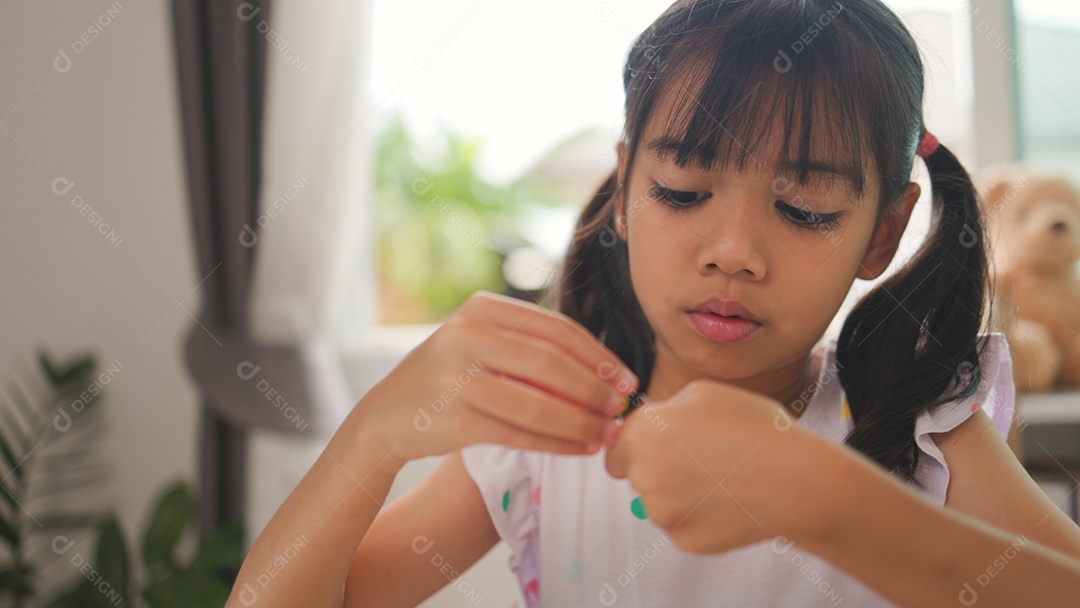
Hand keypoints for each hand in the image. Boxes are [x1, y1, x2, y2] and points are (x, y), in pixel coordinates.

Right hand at [352, 291, 638, 465]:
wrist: (387, 416)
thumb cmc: (451, 379)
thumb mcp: (481, 344)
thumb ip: (530, 346)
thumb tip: (607, 371)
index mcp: (481, 308)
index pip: (555, 329)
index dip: (598, 356)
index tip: (627, 380)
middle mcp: (465, 335)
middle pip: (550, 364)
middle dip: (595, 390)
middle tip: (621, 410)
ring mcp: (456, 377)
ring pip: (538, 403)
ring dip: (581, 423)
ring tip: (606, 435)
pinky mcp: (453, 419)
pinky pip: (519, 434)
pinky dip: (556, 444)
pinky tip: (580, 450)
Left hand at [604, 380, 838, 553]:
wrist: (798, 479)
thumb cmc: (755, 429)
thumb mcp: (704, 394)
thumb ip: (664, 409)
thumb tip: (647, 424)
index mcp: (642, 434)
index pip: (615, 452)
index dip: (636, 450)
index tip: (658, 451)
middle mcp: (643, 474)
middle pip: (637, 478)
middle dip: (660, 471)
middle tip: (702, 462)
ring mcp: (662, 512)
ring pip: (659, 504)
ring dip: (679, 496)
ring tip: (722, 479)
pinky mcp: (684, 540)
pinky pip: (682, 527)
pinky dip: (700, 518)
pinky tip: (728, 502)